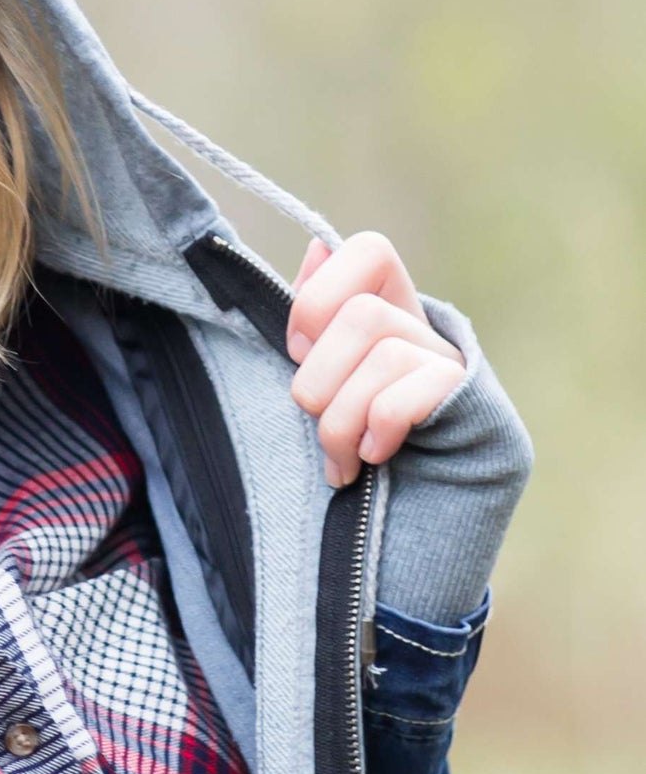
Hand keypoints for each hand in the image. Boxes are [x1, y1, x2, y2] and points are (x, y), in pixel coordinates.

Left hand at [287, 232, 467, 487]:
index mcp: (389, 312)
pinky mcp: (474, 409)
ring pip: (383, 354)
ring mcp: (454, 367)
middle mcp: (427, 331)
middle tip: (318, 419)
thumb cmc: (353, 448)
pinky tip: (375, 456)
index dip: (320, 296)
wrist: (410, 525)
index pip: (369, 251)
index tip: (299, 350)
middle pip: (362, 315)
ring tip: (340, 459)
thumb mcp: (320, 382)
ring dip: (340, 421)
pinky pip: (404, 398)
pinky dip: (377, 430)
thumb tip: (317, 248)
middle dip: (319, 379)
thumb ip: (314, 321)